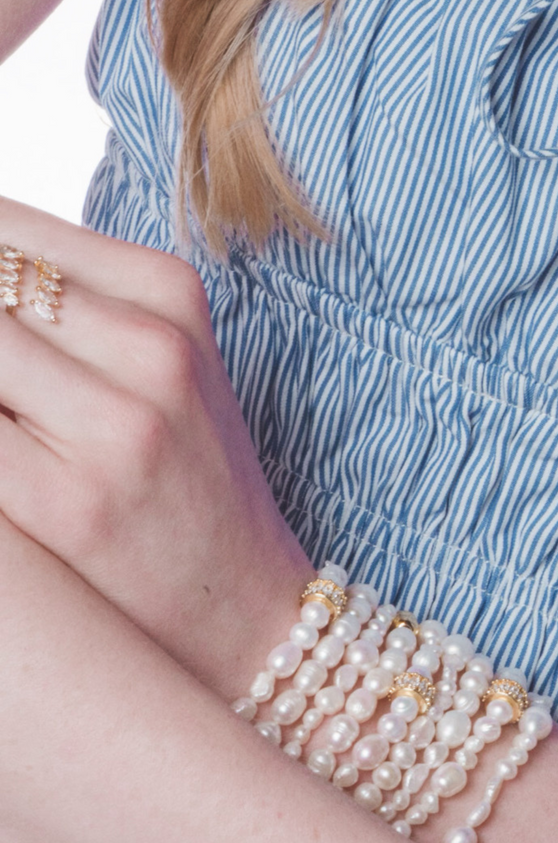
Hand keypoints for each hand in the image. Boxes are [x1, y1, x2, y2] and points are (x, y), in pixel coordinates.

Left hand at [0, 198, 312, 696]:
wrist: (247, 611)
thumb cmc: (188, 487)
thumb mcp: (159, 369)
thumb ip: (65, 307)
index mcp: (170, 295)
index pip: (1, 231)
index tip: (4, 357)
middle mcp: (151, 348)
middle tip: (6, 401)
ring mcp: (115, 426)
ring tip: (12, 421)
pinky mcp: (67, 504)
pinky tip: (4, 468)